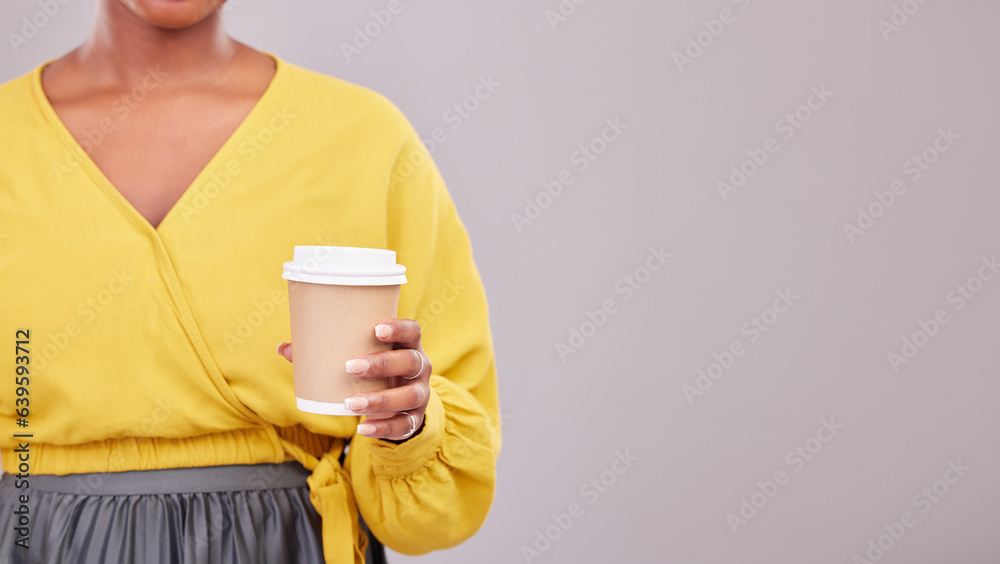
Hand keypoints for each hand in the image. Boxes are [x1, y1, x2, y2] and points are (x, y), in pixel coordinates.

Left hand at [277, 318, 430, 441]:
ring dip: (381, 399)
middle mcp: (421, 367)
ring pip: (409, 396)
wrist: (401, 403)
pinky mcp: (415, 418)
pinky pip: (404, 425)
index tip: (376, 328)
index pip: (413, 331)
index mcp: (408, 345)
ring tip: (352, 403)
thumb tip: (284, 348)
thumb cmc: (376, 371)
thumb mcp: (362, 357)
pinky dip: (384, 428)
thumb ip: (326, 352)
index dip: (399, 328)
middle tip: (351, 366)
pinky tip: (364, 429)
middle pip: (410, 362)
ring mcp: (420, 394)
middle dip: (382, 364)